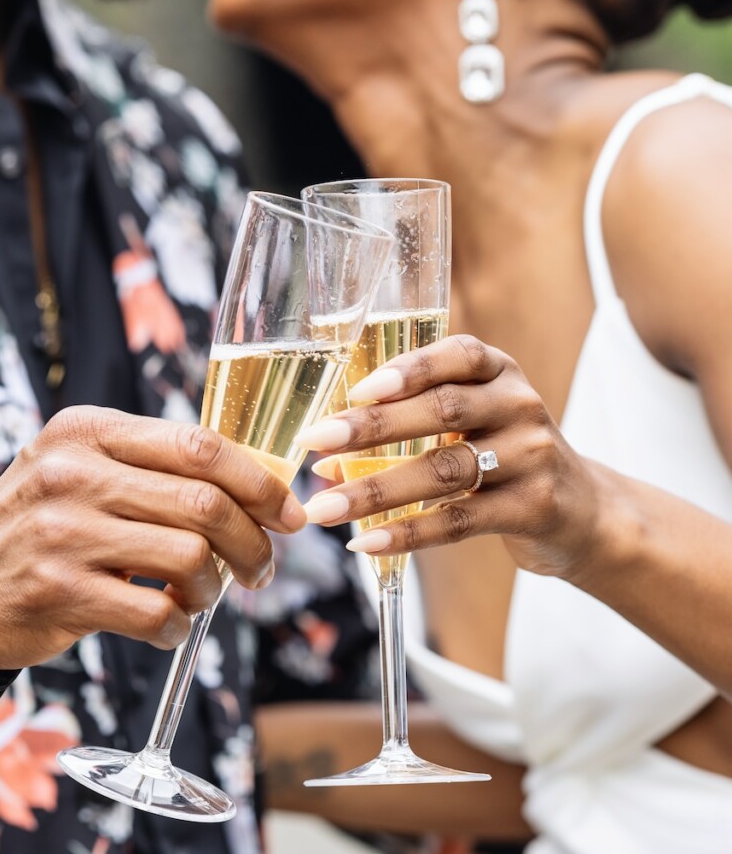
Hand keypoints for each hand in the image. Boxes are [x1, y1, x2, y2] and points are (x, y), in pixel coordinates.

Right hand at [0, 406, 304, 669]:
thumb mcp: (79, 469)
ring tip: (201, 596)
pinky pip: (156, 612)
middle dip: (253, 542)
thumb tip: (255, 487)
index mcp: (89, 431)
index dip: (259, 481)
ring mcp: (63, 531)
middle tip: (261, 568)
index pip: (200, 445)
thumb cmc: (38, 524)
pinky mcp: (58, 591)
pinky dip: (178, 626)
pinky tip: (168, 624)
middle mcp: (74, 472)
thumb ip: (152, 467)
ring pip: (190, 557)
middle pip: (205, 503)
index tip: (287, 513)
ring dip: (214, 588)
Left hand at [295, 335, 607, 582]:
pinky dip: (406, 533)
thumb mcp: (470, 422)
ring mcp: (532, 457)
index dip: (408, 369)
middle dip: (372, 427)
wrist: (583, 510)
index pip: (458, 355)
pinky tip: (365, 543)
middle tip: (315, 442)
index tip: (357, 389)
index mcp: (499, 372)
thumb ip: (406, 426)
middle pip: (442, 410)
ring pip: (444, 470)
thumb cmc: (502, 455)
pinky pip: (459, 521)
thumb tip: (326, 458)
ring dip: (374, 490)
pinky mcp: (533, 508)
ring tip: (323, 508)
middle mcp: (520, 405)